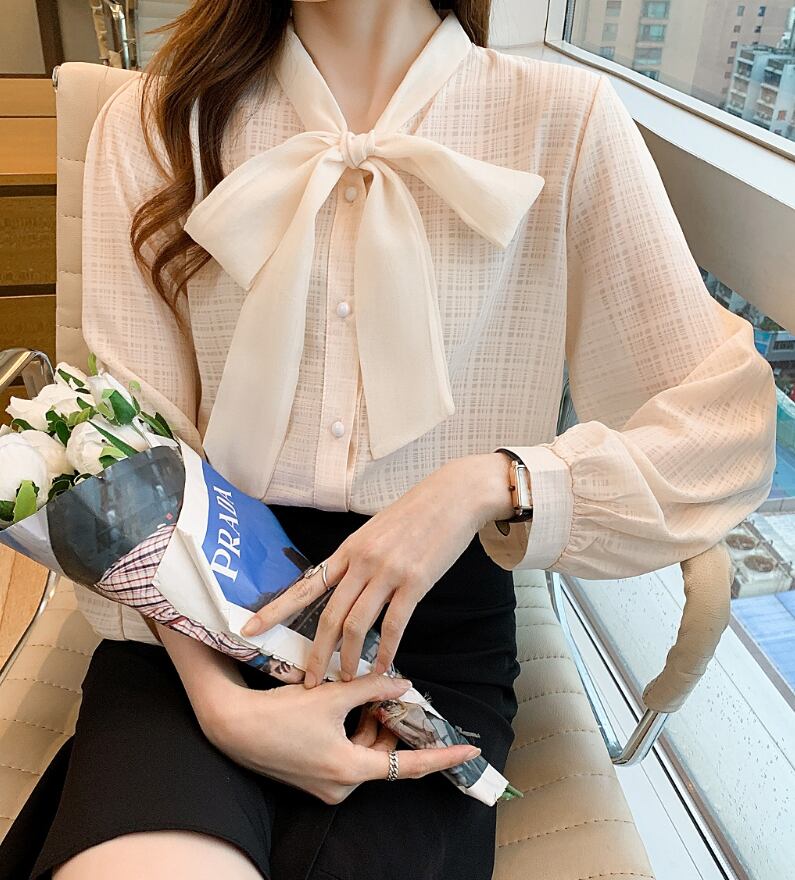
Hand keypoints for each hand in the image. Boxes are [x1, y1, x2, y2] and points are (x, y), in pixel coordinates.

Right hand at [202, 671, 480, 804]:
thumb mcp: (332, 695)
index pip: (408, 766)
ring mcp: (325, 783)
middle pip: (382, 754)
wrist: (233, 726)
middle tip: (389, 693)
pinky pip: (346, 754)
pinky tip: (343, 704)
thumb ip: (372, 688)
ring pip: (364, 751)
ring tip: (361, 693)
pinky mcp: (312, 776)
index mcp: (349, 769)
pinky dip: (351, 730)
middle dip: (389, 723)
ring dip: (368, 724)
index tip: (469, 752)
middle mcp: (340, 785)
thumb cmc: (281, 712)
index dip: (441, 757)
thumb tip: (403, 683)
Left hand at [240, 453, 515, 685]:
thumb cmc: (415, 511)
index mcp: (348, 549)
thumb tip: (345, 582)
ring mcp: (388, 573)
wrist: (453, 496)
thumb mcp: (376, 530)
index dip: (275, 610)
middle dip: (316, 653)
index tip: (250, 628)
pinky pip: (394, 625)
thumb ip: (358, 557)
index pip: (305, 586)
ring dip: (348, 658)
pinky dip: (385, 651)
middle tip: (308, 680)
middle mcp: (362, 562)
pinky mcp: (415, 582)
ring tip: (345, 679)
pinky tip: (382, 666)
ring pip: (356, 625)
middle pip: (328, 616)